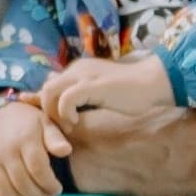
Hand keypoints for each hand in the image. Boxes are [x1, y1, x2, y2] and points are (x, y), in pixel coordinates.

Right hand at [0, 99, 68, 195]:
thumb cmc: (29, 123)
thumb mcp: (46, 124)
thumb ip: (56, 138)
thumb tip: (66, 151)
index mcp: (24, 138)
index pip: (37, 169)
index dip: (49, 184)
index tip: (57, 189)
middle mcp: (4, 151)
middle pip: (22, 183)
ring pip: (5, 191)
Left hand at [45, 55, 174, 135]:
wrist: (152, 82)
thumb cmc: (129, 91)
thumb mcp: (98, 91)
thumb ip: (80, 93)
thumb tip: (61, 98)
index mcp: (77, 70)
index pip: (49, 84)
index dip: (43, 102)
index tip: (53, 119)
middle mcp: (76, 69)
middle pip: (45, 89)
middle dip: (48, 111)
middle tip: (63, 126)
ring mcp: (83, 75)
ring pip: (50, 91)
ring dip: (55, 112)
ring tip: (69, 125)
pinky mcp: (92, 84)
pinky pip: (67, 98)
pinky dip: (66, 112)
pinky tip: (76, 120)